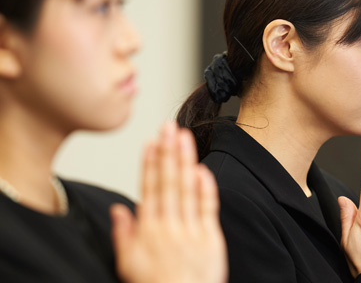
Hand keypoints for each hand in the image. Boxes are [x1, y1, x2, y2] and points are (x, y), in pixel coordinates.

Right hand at [111, 122, 226, 282]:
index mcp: (148, 231)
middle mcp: (169, 227)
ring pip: (187, 189)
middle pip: (168, 182)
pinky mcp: (210, 238)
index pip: (149, 189)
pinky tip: (203, 168)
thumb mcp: (128, 265)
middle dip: (167, 152)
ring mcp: (191, 231)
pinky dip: (206, 188)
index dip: (150, 163)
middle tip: (168, 127)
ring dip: (185, 161)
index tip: (151, 142)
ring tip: (184, 138)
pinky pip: (208, 208)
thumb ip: (124, 235)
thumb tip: (119, 209)